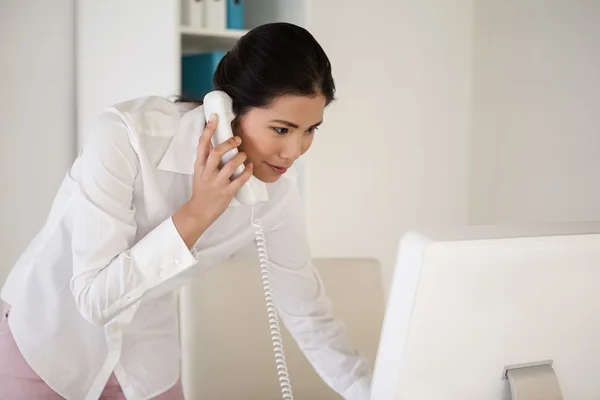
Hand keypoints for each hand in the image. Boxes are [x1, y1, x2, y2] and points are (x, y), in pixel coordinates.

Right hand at [173, 114, 252, 247]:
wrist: (199, 211)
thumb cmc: (202, 189)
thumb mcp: (200, 172)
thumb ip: (207, 159)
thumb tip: (215, 141)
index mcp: (199, 166)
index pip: (202, 144)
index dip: (209, 129)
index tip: (215, 117)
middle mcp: (207, 173)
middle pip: (217, 152)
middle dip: (229, 143)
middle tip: (237, 139)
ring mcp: (217, 183)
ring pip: (231, 166)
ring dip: (240, 157)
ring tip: (244, 155)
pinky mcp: (226, 193)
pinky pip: (240, 180)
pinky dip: (247, 172)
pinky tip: (251, 167)